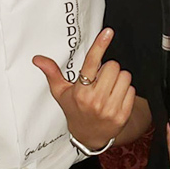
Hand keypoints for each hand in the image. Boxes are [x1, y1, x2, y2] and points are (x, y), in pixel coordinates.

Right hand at [33, 28, 134, 148]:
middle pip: (112, 66)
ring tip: (108, 88)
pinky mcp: (123, 115)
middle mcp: (95, 100)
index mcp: (80, 92)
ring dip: (118, 79)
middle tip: (100, 79)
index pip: (91, 63)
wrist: (89, 136)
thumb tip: (38, 59)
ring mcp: (110, 108)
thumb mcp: (61, 93)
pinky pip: (132, 90)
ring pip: (124, 76)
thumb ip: (52, 73)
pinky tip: (116, 98)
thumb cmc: (75, 110)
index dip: (100, 45)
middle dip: (108, 69)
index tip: (108, 32)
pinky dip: (126, 90)